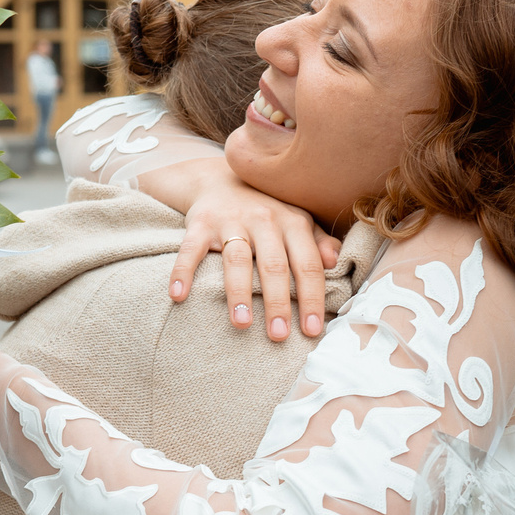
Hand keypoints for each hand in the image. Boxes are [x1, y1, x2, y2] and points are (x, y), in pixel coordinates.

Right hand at [162, 164, 341, 342]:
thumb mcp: (296, 220)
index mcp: (292, 222)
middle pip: (274, 265)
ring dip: (238, 292)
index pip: (307, 264)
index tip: (312, 330)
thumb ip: (318, 242)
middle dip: (278, 302)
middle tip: (279, 336)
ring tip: (241, 323)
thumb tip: (336, 263)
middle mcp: (264, 219)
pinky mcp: (200, 223)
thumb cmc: (266, 210)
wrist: (219, 177)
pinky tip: (178, 295)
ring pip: (237, 259)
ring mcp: (230, 220)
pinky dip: (183, 270)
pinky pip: (190, 249)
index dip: (311, 297)